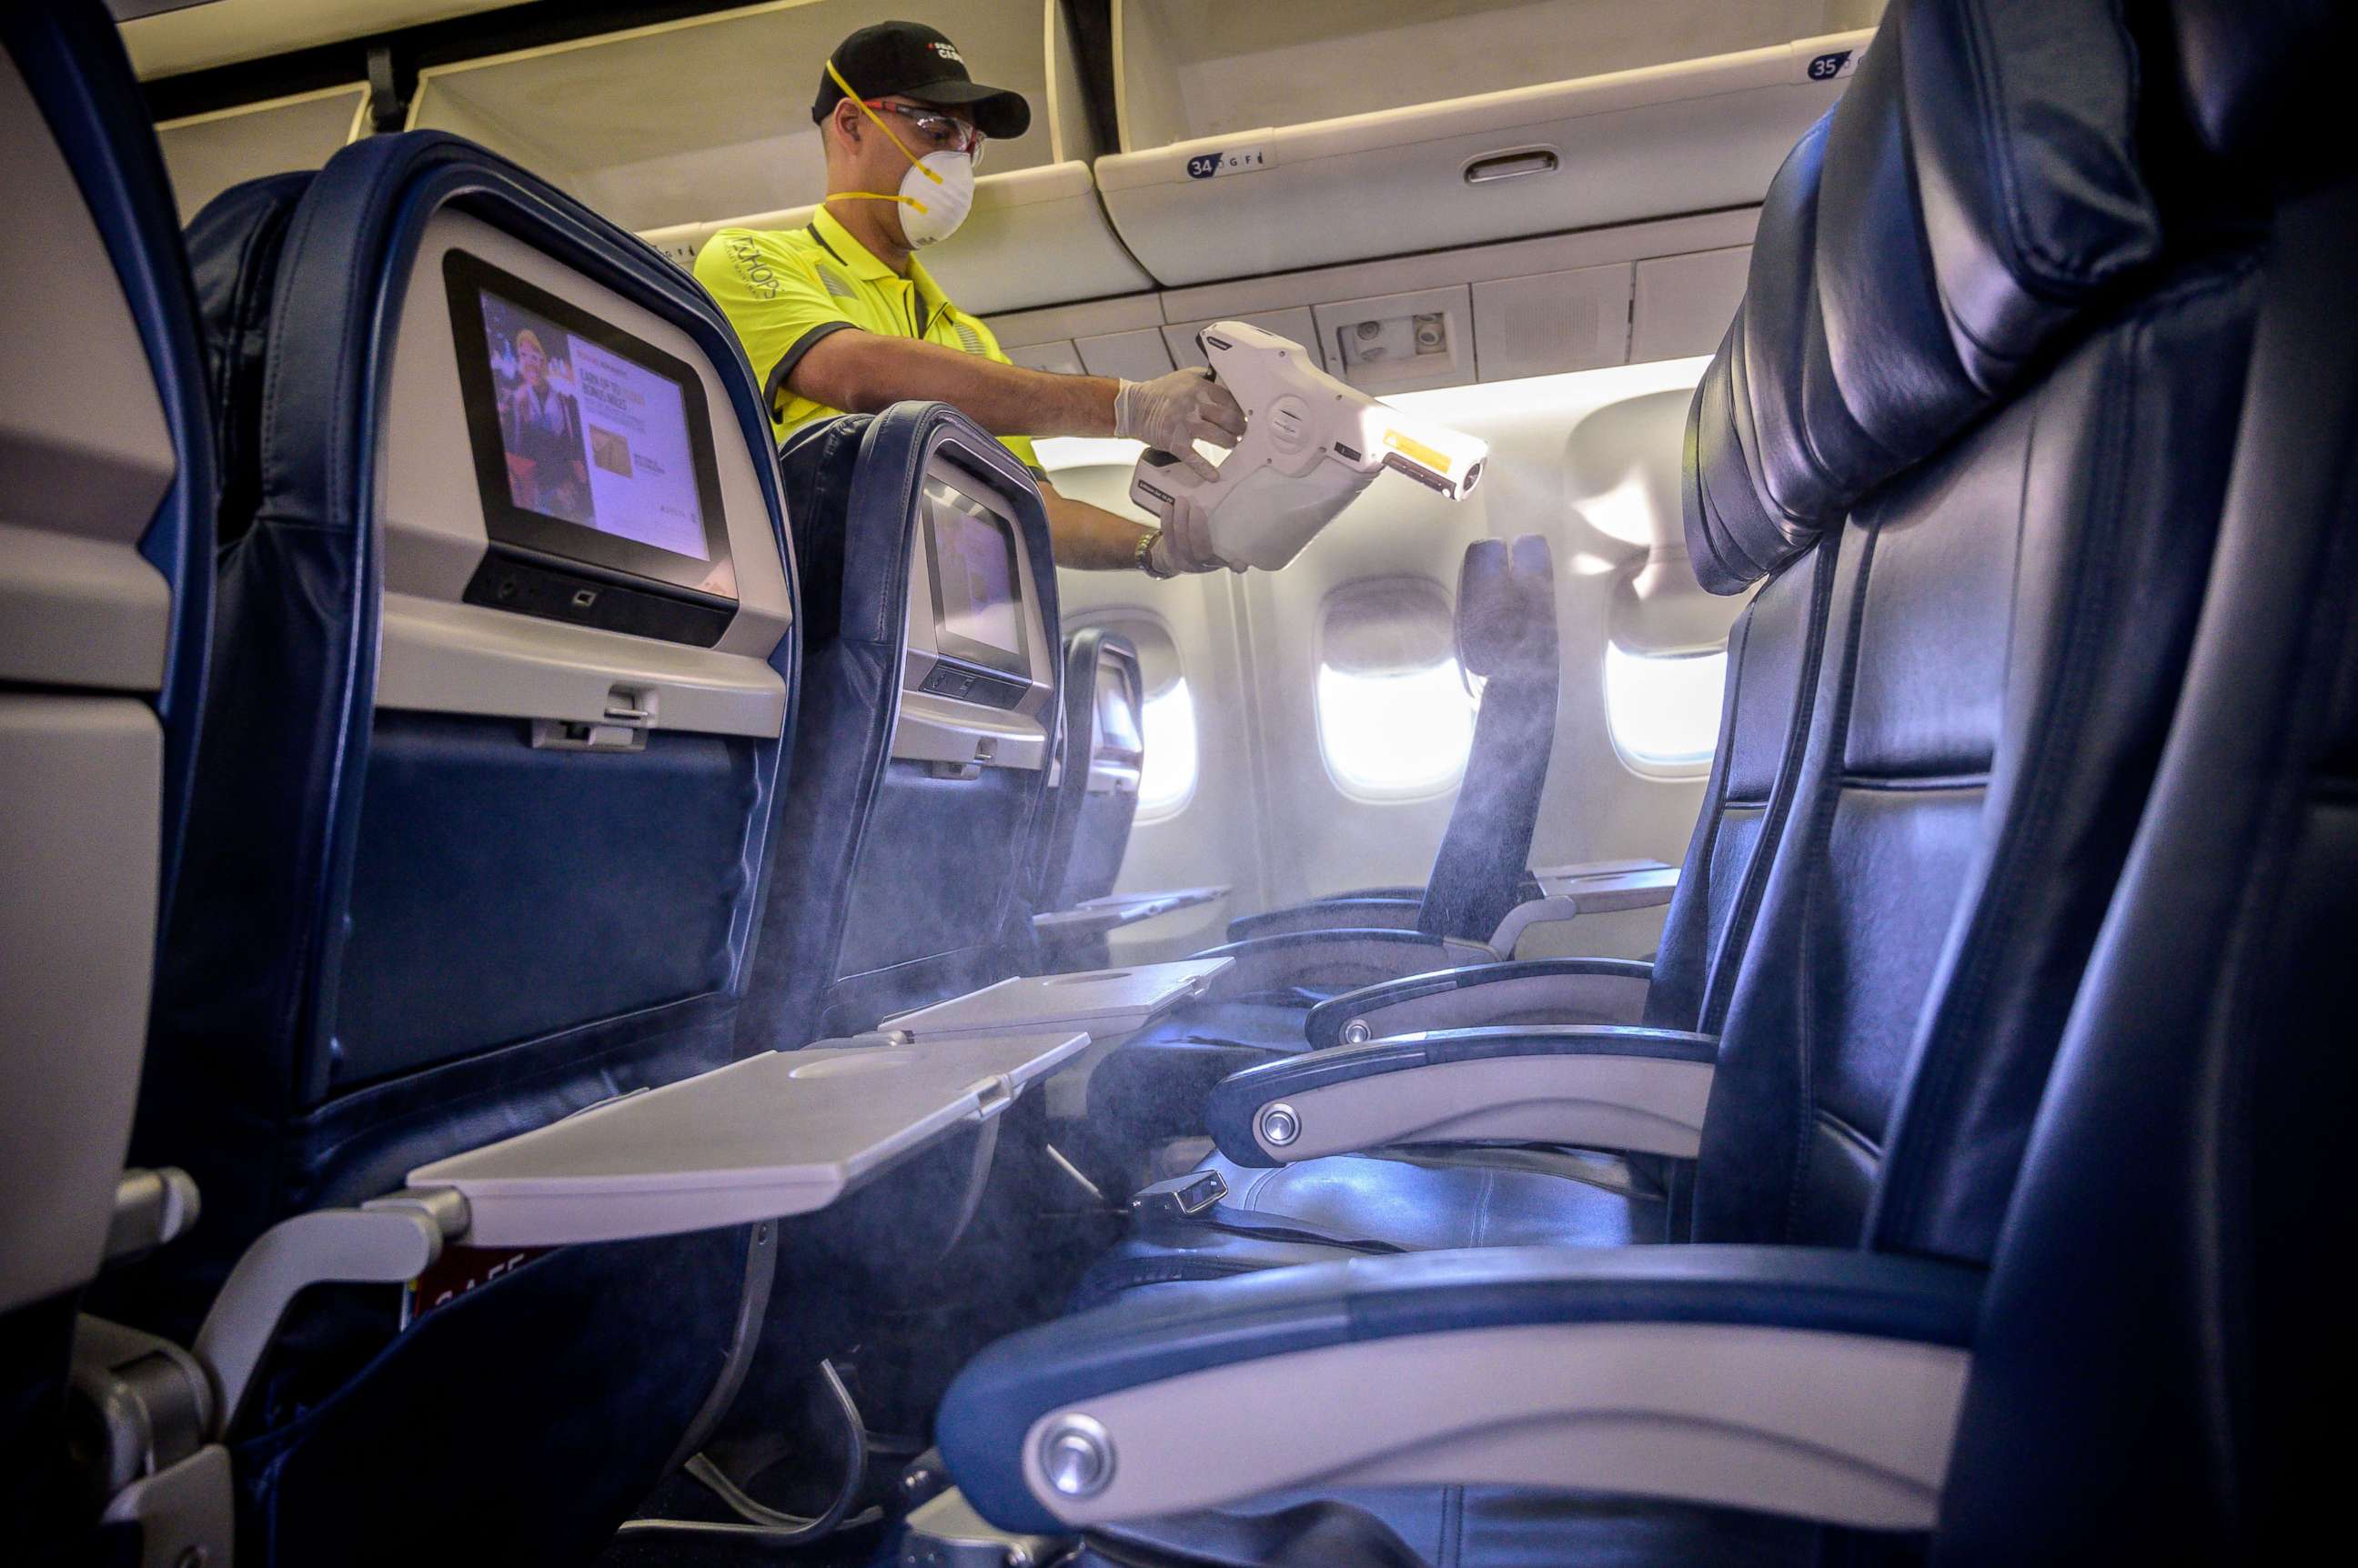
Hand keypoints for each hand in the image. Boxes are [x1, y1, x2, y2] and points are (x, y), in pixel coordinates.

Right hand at [1115, 367, 1246, 480]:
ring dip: (1229, 443)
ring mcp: (1185, 424)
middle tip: (1241, 432)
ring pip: (1218, 437)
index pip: (1230, 401)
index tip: (1243, 417)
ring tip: (1231, 444)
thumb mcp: (1186, 377)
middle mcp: (1194, 405)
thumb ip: (1207, 382)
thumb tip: (1229, 390)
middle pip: (1228, 419)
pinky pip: (1194, 458)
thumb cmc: (1161, 393)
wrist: (1135, 407)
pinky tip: (1214, 475)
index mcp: (1199, 388)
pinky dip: (1205, 469)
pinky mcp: (1175, 442)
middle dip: (1239, 428)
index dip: (1240, 411)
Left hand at [1147, 492, 1244, 575]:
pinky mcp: (1170, 554)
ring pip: (1181, 541)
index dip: (1236, 565)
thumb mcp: (1218, 541)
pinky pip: (1167, 536)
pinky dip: (1166, 520)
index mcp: (1220, 560)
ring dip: (1180, 519)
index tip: (1240, 562)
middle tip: (1196, 507)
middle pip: (1200, 549)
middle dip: (1197, 527)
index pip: (1232, 565)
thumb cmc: (1202, 543)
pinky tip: (1167, 506)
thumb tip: (1247, 511)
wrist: (1175, 556)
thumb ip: (1227, 531)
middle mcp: (1203, 564)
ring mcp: (1185, 561)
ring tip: (1182, 501)